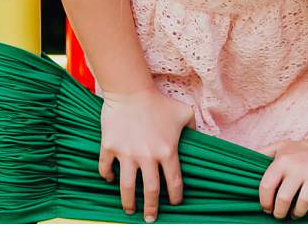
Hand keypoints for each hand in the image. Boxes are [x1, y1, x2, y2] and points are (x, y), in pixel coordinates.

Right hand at [98, 88, 194, 221]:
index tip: (175, 204)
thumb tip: (200, 140)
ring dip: (128, 202)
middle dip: (151, 209)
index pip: (174, 182)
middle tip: (150, 219)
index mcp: (167, 151)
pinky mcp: (110, 148)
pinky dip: (108, 176)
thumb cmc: (159, 101)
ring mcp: (127, 154)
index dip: (176, 197)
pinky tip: (111, 179)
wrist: (131, 91)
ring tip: (129, 209)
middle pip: (150, 191)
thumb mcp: (185, 112)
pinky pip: (106, 168)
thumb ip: (194, 128)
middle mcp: (147, 157)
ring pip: (127, 187)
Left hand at [258, 137, 307, 218]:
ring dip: (298, 213)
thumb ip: (263, 153)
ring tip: (296, 213)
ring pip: (304, 203)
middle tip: (281, 214)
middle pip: (284, 199)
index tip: (267, 208)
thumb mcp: (281, 147)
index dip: (265, 202)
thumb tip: (245, 161)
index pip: (267, 186)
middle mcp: (300, 165)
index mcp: (283, 159)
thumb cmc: (302, 150)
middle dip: (280, 213)